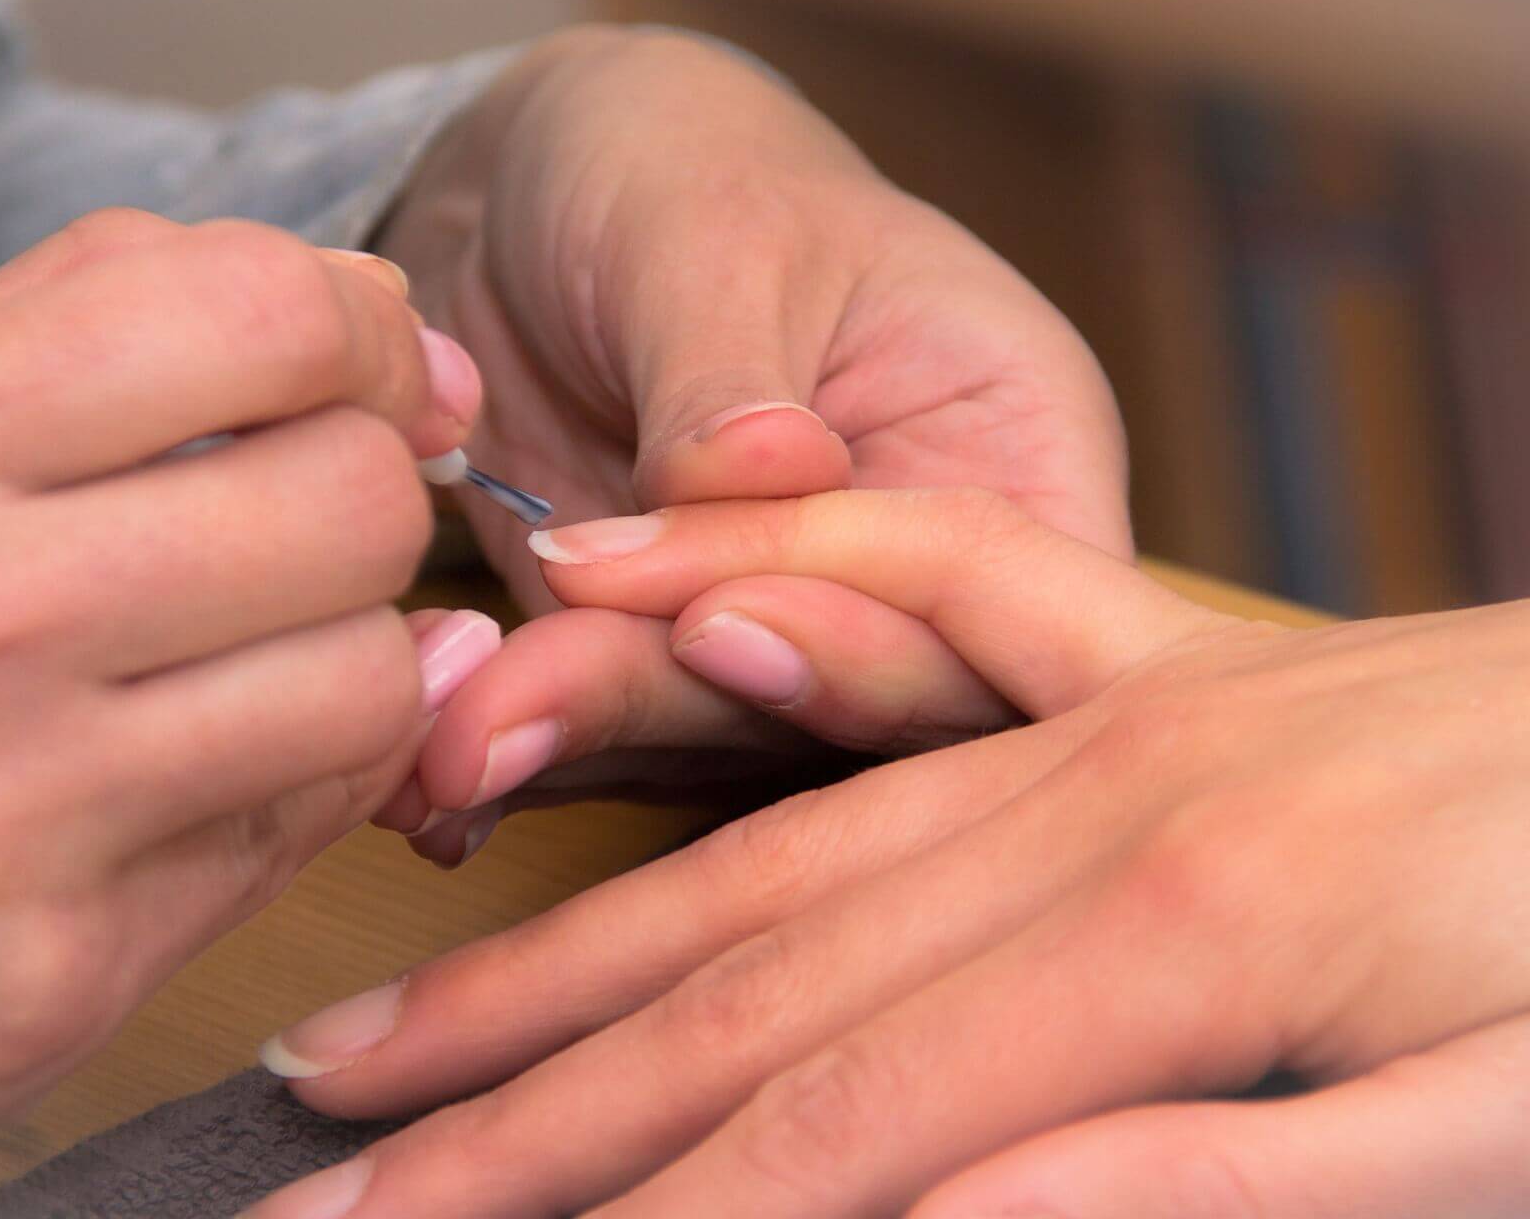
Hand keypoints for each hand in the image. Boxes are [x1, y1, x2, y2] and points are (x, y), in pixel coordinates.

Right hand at [0, 211, 501, 1218]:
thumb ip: (82, 334)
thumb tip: (395, 330)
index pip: (249, 313)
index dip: (368, 333)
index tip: (379, 377)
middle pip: (351, 500)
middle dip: (372, 500)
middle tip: (307, 529)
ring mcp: (0, 824)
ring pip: (370, 679)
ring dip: (348, 658)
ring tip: (251, 661)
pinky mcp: (52, 982)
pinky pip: (301, 836)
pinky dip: (292, 790)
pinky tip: (198, 779)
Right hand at [253, 490, 1529, 1218]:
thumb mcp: (1496, 1135)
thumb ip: (1217, 1179)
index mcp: (1172, 942)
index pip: (834, 1118)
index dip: (638, 1218)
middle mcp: (1086, 808)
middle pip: (739, 980)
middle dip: (515, 1106)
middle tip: (321, 1176)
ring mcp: (1103, 708)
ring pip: (779, 828)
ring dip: (560, 935)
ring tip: (378, 1021)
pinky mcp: (1144, 646)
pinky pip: (930, 579)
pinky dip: (772, 588)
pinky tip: (636, 591)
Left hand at [374, 28, 1127, 835]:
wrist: (540, 202)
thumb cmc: (679, 168)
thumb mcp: (710, 235)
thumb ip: (730, 374)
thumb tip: (771, 470)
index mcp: (1010, 447)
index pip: (1004, 597)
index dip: (882, 639)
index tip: (718, 616)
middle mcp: (917, 572)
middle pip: (869, 707)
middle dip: (697, 705)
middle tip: (538, 697)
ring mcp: (792, 632)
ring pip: (724, 742)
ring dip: (579, 736)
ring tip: (448, 739)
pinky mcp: (667, 669)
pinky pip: (613, 735)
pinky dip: (520, 747)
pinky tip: (428, 774)